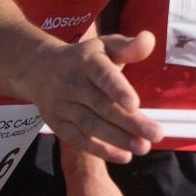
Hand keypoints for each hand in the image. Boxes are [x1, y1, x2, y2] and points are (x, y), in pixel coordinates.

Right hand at [26, 32, 162, 163]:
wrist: (39, 69)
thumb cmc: (85, 58)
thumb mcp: (105, 46)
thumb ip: (129, 47)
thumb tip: (148, 40)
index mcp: (86, 61)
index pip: (101, 74)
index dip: (117, 89)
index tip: (135, 104)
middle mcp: (71, 83)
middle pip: (101, 105)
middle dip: (129, 122)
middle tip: (156, 133)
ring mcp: (62, 105)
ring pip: (91, 124)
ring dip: (118, 138)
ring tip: (144, 147)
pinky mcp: (57, 123)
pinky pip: (78, 139)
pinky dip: (101, 150)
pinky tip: (124, 156)